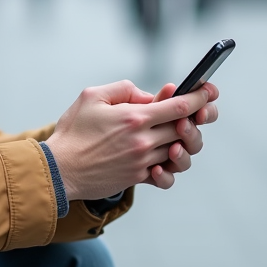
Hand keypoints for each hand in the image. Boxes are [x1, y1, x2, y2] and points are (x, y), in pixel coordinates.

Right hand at [45, 80, 212, 200]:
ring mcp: (142, 162)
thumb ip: (123, 89)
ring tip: (175, 136)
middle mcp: (143, 141)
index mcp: (135, 117)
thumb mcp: (92, 96)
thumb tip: (148, 96)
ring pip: (179, 152)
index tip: (209, 92)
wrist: (58, 170)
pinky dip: (169, 169)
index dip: (199, 98)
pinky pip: (165, 175)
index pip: (180, 106)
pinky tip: (161, 161)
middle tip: (197, 112)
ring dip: (183, 143)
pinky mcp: (136, 178)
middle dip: (196, 120)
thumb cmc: (73, 131)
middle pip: (186, 129)